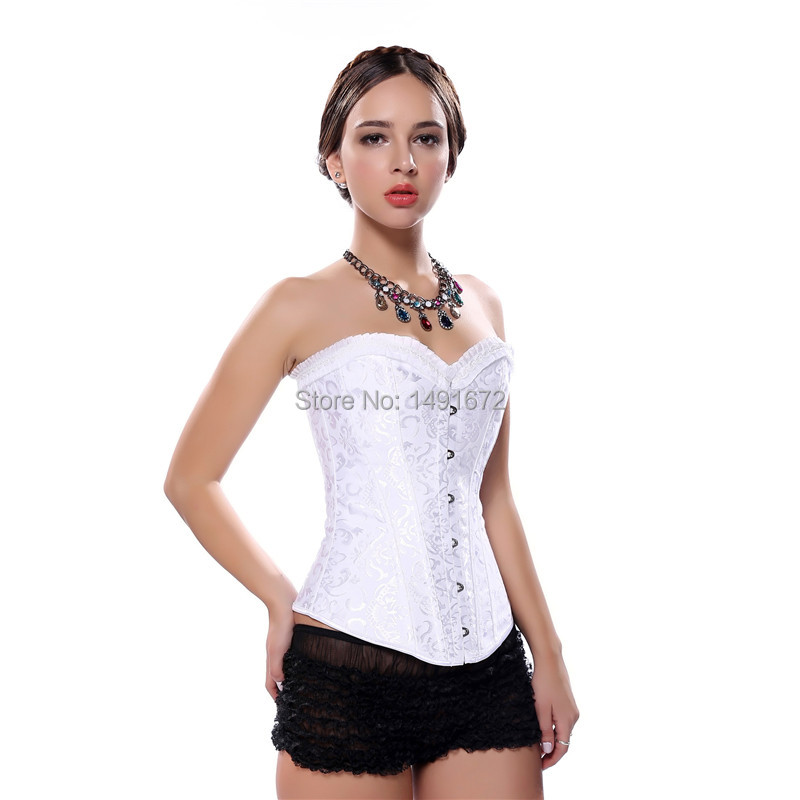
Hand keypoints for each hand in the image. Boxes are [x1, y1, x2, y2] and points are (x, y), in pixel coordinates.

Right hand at [265, 599, 294, 701]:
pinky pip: (295, 656)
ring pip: (287, 667)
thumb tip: (281, 682)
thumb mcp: (277, 649)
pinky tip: (309, 664)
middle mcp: (278, 654)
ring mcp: (285, 647)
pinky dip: (298, 664)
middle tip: (295, 699)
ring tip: (304, 685)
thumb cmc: (281, 626)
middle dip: (283, 688)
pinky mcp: (294, 639)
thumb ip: (276, 667)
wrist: (286, 603)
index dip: (275, 695)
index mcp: (272, 659)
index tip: (282, 705)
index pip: (270, 683)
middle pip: (278, 676)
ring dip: (292, 676)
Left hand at [532, 654, 578, 768]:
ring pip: (563, 730)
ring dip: (552, 739)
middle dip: (552, 751)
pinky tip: (543, 727)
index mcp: (567, 720)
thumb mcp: (541, 710)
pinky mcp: (568, 702)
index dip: (552, 759)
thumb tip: (549, 749)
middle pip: (564, 740)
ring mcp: (572, 708)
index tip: (541, 766)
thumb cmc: (543, 683)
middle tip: (537, 758)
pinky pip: (562, 720)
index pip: (563, 748)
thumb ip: (545, 731)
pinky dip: (554, 728)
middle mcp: (573, 716)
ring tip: (538, 744)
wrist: (550, 661)